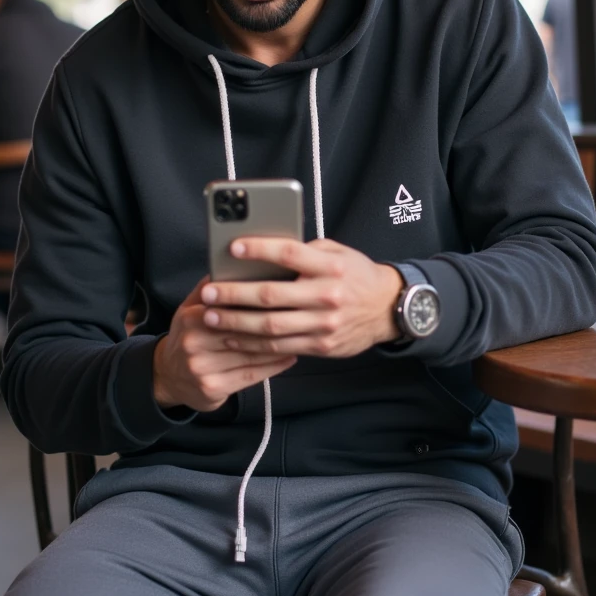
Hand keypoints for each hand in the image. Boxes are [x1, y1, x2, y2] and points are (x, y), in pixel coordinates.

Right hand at [153, 277, 297, 412]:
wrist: (168, 377)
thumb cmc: (188, 336)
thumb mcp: (190, 308)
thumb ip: (210, 288)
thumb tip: (234, 263)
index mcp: (192, 317)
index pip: (230, 307)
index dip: (258, 301)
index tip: (284, 293)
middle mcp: (194, 343)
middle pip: (243, 331)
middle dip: (273, 322)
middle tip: (300, 313)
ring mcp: (203, 368)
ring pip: (250, 354)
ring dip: (279, 345)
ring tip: (301, 334)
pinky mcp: (213, 388)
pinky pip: (251, 375)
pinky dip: (274, 366)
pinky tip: (290, 356)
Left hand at [200, 238, 402, 357]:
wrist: (387, 308)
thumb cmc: (356, 274)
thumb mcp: (337, 252)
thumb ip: (305, 251)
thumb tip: (265, 252)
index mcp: (331, 266)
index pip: (289, 255)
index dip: (259, 250)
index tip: (233, 248)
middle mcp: (327, 296)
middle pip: (272, 295)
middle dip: (234, 295)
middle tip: (208, 293)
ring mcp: (324, 324)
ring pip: (271, 327)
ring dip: (236, 323)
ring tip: (211, 317)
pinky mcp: (321, 346)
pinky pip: (280, 348)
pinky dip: (253, 343)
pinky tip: (233, 337)